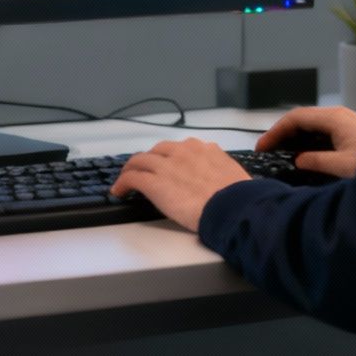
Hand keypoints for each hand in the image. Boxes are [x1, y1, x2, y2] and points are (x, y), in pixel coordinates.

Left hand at [110, 139, 252, 232]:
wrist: (231, 206)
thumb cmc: (237, 196)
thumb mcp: (232, 173)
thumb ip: (219, 168)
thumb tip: (219, 175)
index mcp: (203, 149)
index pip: (180, 148)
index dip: (171, 158)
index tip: (169, 166)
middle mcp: (183, 152)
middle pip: (157, 150)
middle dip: (150, 160)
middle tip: (146, 171)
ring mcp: (166, 166)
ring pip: (140, 160)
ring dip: (132, 169)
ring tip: (126, 178)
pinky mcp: (154, 182)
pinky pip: (131, 178)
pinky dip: (122, 183)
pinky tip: (119, 191)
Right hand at [258, 106, 355, 177]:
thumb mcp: (342, 165)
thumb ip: (316, 161)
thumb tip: (298, 159)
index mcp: (333, 118)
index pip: (296, 118)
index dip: (276, 131)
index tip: (263, 147)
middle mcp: (337, 116)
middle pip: (302, 119)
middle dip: (282, 134)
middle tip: (267, 152)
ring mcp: (345, 123)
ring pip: (311, 125)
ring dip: (294, 138)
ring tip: (280, 155)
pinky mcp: (350, 132)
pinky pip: (322, 132)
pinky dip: (307, 141)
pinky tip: (303, 155)